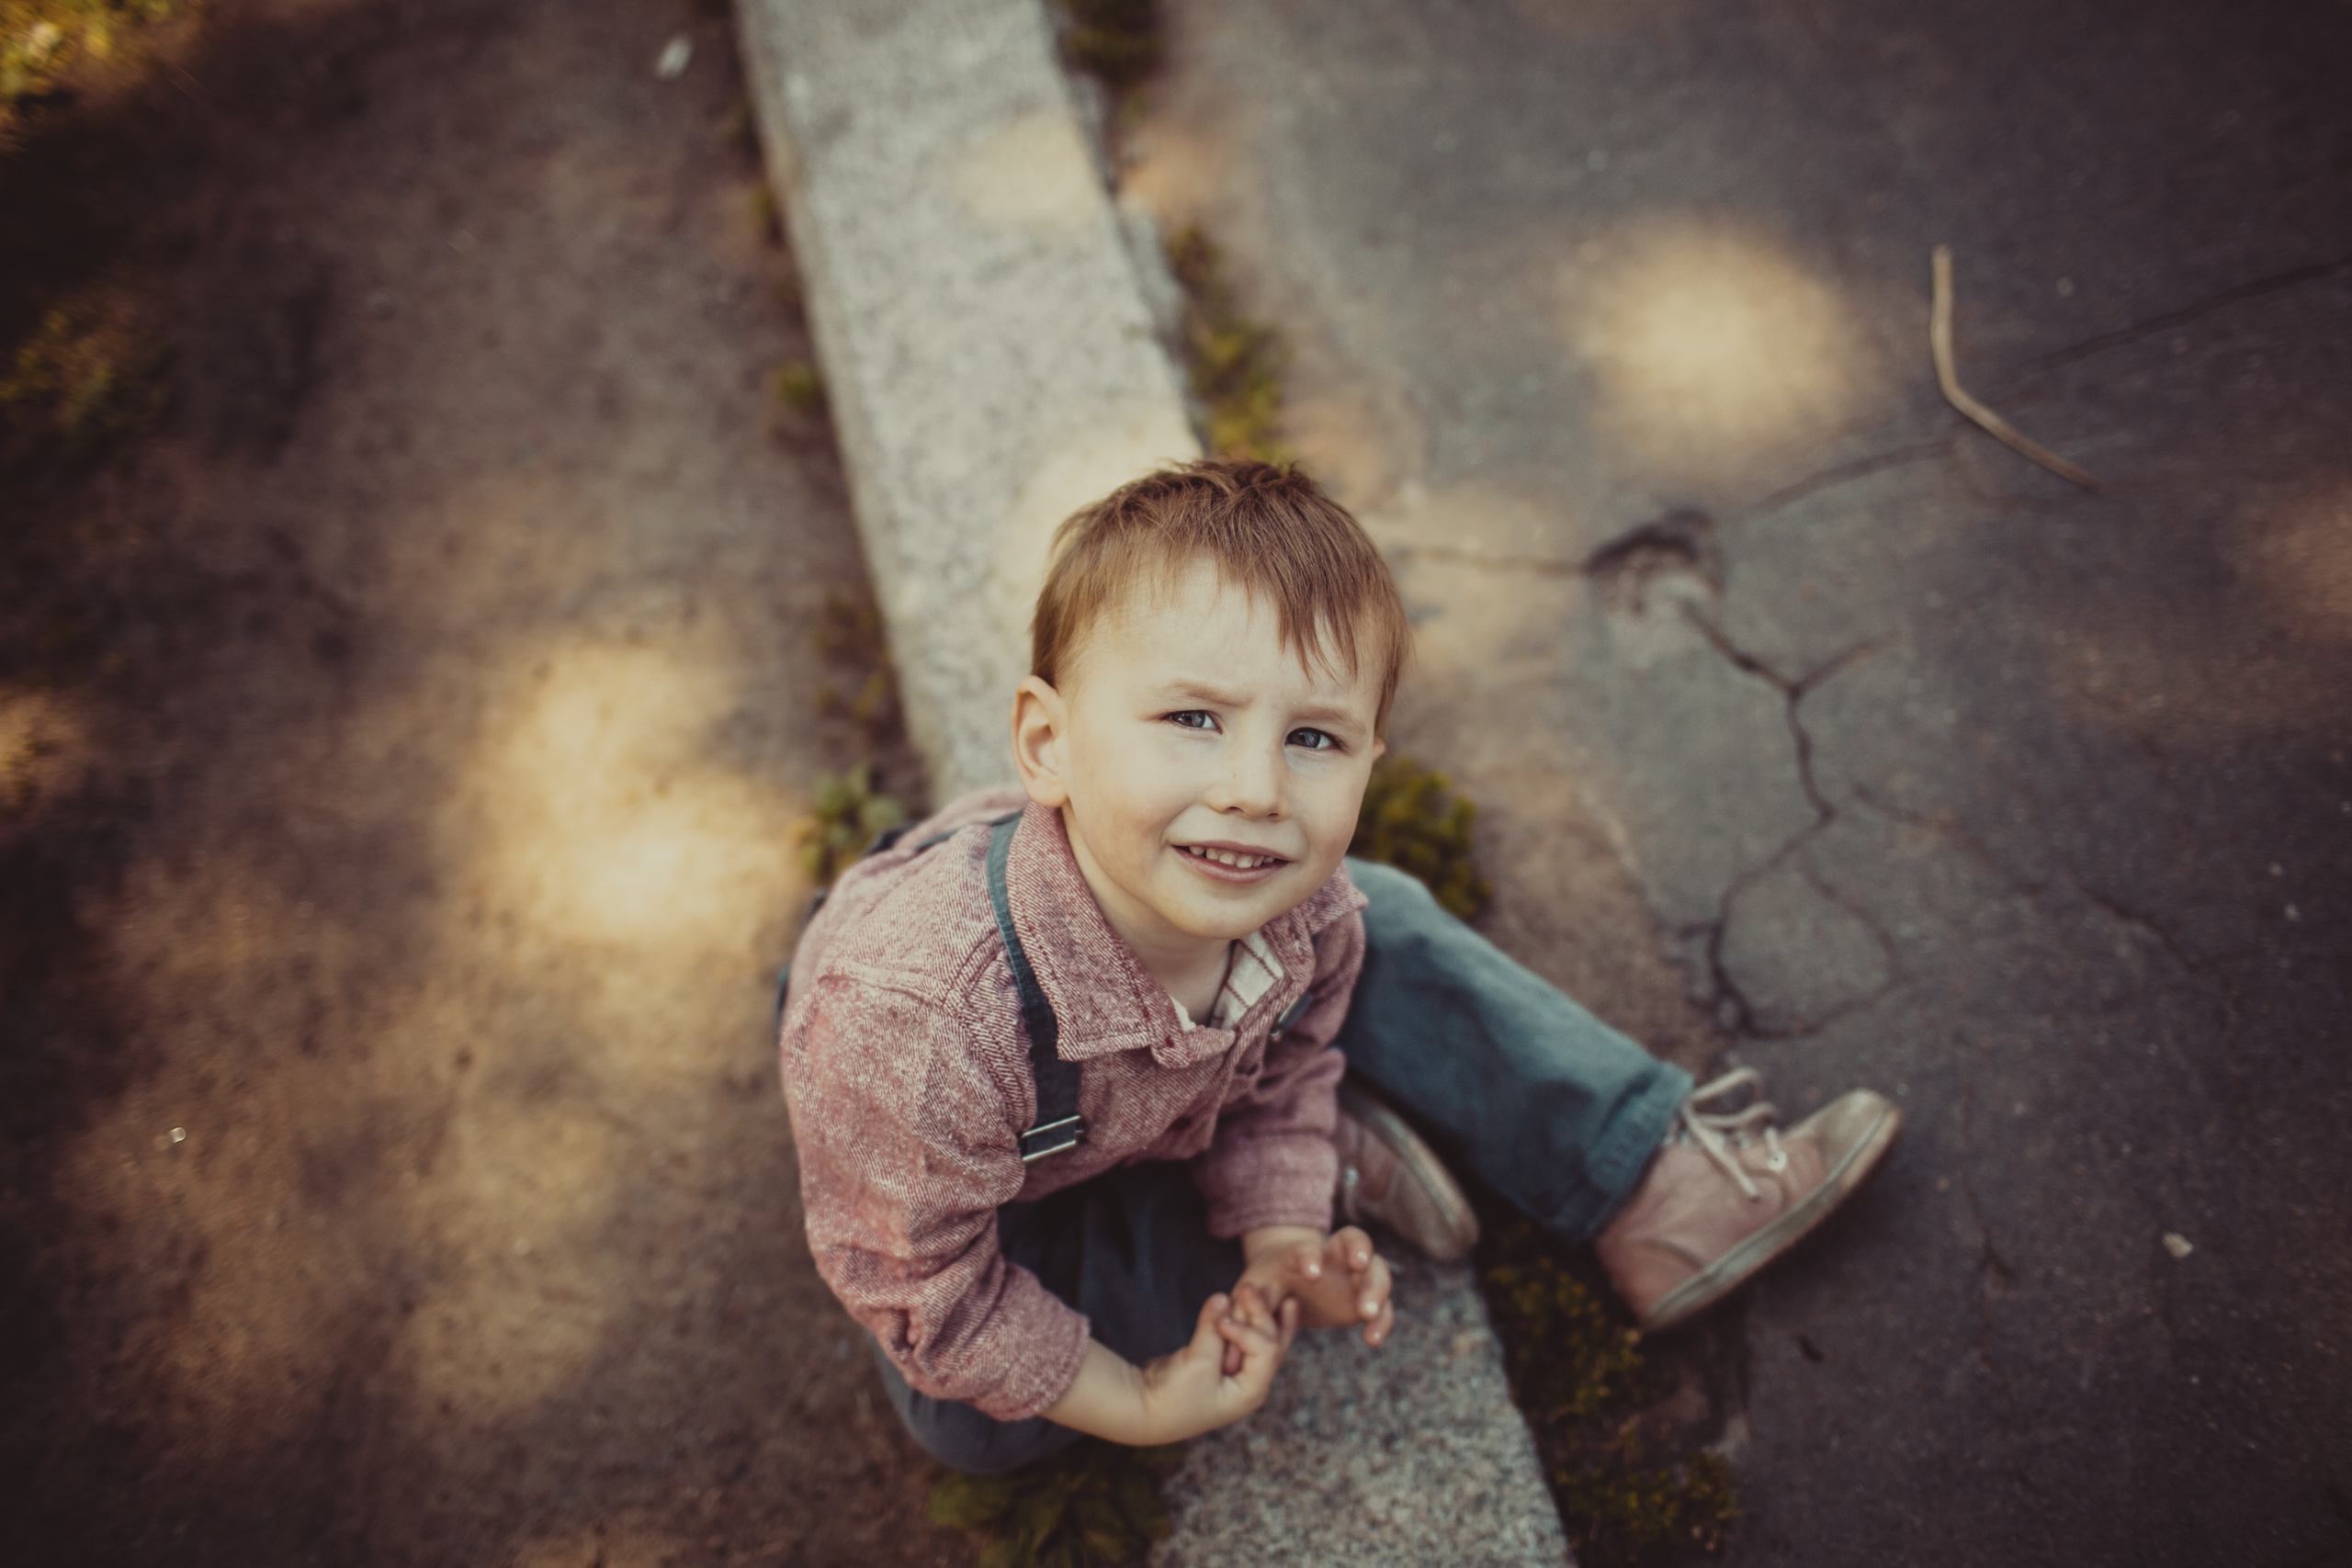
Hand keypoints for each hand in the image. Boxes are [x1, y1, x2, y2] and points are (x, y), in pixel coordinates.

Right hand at [1136, 1283, 1297, 1440]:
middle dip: (1261, 1314)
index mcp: (1252, 1391)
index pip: (1265, 1350)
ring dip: (1259, 1314)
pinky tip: (1246, 1303)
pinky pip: (1241, 1338)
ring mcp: (1238, 1374)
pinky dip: (1243, 1321)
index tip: (1221, 1322)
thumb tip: (1223, 1297)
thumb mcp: (1196, 1362)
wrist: (1145, 1410)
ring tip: (1267, 1289)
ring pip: (1259, 1339)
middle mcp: (1251, 1383)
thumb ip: (1212, 1328)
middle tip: (1248, 1286)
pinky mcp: (1222, 1364)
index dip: (1247, 1329)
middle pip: (1269, 1342)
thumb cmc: (1173, 1395)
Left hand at [1227, 1224, 1394, 1371]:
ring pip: (1377, 1270)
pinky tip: (1372, 1339)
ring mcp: (1353, 1275)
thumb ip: (1244, 1310)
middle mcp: (1331, 1257)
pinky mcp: (1364, 1298)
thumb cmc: (1264, 1288)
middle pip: (1355, 1241)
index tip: (1311, 1273)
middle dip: (1361, 1253)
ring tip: (1367, 1315)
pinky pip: (1382, 1306)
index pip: (1307, 1246)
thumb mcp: (1251, 1295)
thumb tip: (1225, 1333)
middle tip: (1360, 1270)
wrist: (1286, 1287)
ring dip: (1377, 1289)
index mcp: (1298, 1253)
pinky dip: (1382, 1320)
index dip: (1310, 1255)